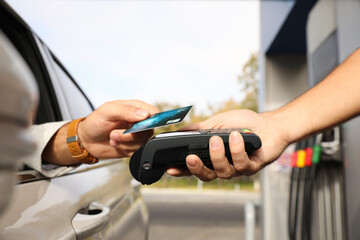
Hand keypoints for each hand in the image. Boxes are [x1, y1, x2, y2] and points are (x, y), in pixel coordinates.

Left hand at [79, 100, 158, 158]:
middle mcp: (139, 121)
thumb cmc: (95, 122)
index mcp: (135, 108)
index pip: (154, 113)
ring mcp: (137, 135)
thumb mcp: (107, 111)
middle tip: (115, 133)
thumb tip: (144, 114)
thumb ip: (126, 110)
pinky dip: (125, 149)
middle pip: (149, 130)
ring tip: (113, 137)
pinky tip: (117, 144)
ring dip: (125, 142)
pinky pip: (138, 151)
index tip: (138, 126)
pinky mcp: (134, 146)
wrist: (87, 140)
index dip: (151, 120)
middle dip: (131, 135)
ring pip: (143, 142)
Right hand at [166, 109, 290, 180]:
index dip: (182, 170)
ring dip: (218, 156)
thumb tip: (179, 131)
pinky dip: (237, 150)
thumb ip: (199, 129)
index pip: (195, 166)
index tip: (170, 168)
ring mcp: (238, 168)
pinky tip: (236, 137)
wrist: (269, 123)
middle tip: (191, 158)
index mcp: (213, 157)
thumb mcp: (217, 123)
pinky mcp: (252, 167)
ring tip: (216, 139)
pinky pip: (241, 164)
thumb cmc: (243, 124)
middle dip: (197, 168)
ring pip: (223, 172)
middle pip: (207, 176)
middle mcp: (224, 166)